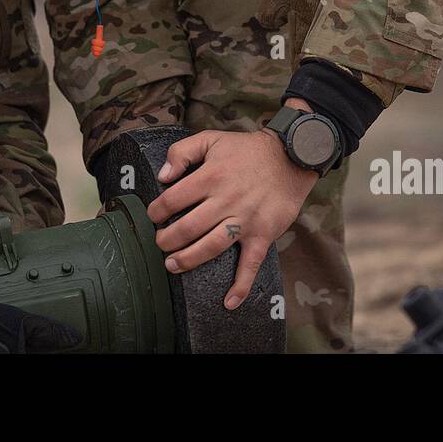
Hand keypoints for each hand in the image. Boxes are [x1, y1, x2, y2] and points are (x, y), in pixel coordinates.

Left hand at [146, 102, 318, 310]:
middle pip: (188, 227)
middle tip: (159, 244)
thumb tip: (163, 176)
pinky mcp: (263, 234)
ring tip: (172, 265)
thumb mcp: (211, 139)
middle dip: (167, 240)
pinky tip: (229, 302)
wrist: (290, 156)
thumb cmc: (247, 150)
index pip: (173, 199)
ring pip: (211, 246)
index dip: (156, 211)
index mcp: (210, 177)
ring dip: (189, 259)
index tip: (152, 216)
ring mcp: (245, 220)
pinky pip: (250, 264)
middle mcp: (226, 200)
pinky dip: (240, 286)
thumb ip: (182, 152)